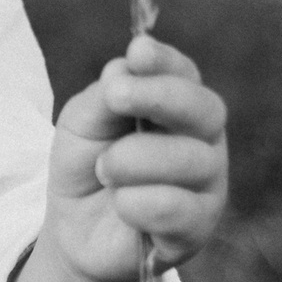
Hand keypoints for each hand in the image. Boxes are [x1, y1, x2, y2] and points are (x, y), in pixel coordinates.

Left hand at [46, 34, 227, 281]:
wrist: (74, 229)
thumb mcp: (81, 123)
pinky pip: (182, 209)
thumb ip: (104, 97)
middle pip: (206, 110)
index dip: (165, 61)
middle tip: (115, 97)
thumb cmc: (85, 165)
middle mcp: (202, 140)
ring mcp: (207, 185)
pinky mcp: (198, 228)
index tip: (138, 52)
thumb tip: (126, 67)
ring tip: (104, 171)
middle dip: (160, 97)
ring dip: (133, 161)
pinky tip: (121, 205)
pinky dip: (140, 203)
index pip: (185, 75)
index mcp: (176, 107)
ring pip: (192, 160)